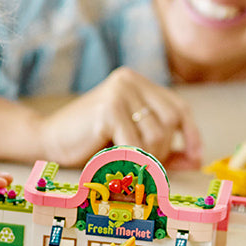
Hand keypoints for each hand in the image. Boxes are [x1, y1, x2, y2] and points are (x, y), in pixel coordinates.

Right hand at [40, 68, 202, 168]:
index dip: (191, 135)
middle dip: (164, 150)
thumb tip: (196, 160)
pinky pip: (137, 143)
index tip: (196, 158)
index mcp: (137, 83)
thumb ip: (164, 149)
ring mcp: (119, 92)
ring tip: (126, 162)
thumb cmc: (91, 145)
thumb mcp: (134, 143)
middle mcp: (130, 81)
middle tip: (145, 164)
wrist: (48, 142)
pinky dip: (132, 159)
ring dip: (148, 157)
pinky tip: (117, 162)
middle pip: (171, 121)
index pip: (178, 107)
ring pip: (157, 134)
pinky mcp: (109, 108)